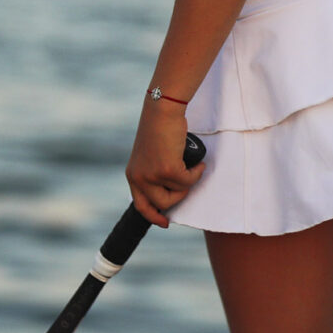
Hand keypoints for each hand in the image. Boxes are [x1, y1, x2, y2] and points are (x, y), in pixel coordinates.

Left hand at [125, 99, 205, 227]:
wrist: (163, 110)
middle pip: (161, 204)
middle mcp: (140, 178)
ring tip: (193, 167)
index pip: (140, 205)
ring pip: (178, 192)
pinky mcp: (167, 169)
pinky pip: (188, 180)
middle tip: (186, 184)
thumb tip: (170, 185)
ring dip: (189, 182)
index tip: (164, 222)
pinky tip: (199, 164)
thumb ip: (154, 169)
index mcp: (133, 175)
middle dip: (178, 196)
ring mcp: (153, 175)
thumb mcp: (149, 153)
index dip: (153, 216)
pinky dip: (196, 173)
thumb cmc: (159, 127)